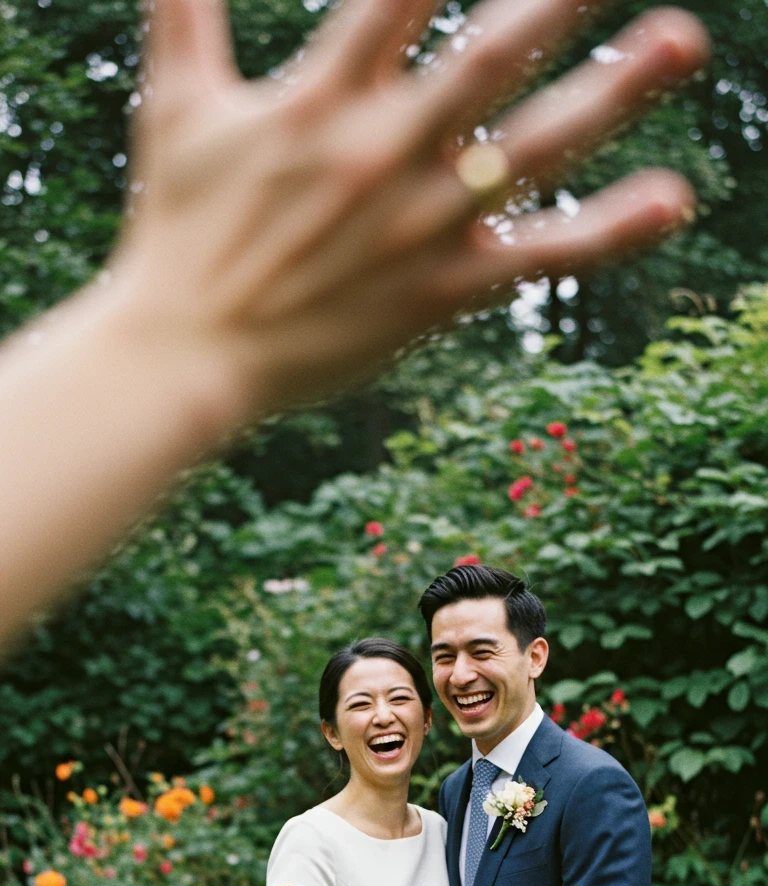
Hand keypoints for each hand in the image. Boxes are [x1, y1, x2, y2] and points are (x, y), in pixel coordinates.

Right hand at [117, 0, 709, 432]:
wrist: (188, 354)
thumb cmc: (177, 228)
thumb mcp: (174, 102)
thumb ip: (183, 5)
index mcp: (322, 96)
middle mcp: (383, 150)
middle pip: (489, 54)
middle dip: (558, 1)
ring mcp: (420, 225)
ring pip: (533, 148)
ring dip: (613, 92)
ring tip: (681, 41)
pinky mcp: (443, 292)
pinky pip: (539, 257)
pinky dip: (608, 230)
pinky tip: (672, 198)